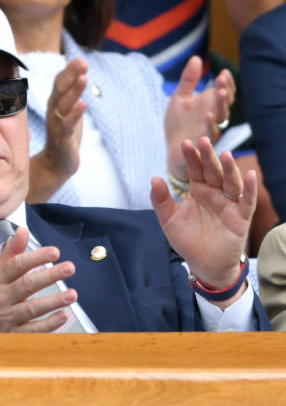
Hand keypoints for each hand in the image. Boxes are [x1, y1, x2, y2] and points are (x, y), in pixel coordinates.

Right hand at [0, 227, 77, 331]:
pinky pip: (34, 330)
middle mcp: (1, 298)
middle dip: (49, 276)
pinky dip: (50, 324)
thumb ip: (12, 253)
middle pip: (25, 285)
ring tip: (72, 294)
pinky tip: (64, 316)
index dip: (35, 257)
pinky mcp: (15, 335)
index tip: (55, 252)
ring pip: (31, 309)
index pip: (15, 265)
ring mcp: (7, 318)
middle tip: (69, 267)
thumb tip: (23, 230)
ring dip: (53, 301)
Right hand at [41, 58, 87, 179]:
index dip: (69, 71)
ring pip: (64, 105)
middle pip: (60, 90)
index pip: (59, 82)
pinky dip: (75, 114)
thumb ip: (71, 91)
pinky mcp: (61, 139)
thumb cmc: (65, 134)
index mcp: (55, 103)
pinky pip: (67, 124)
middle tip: (82, 62)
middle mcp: (53, 111)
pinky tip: (84, 104)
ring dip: (74, 91)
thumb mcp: (68, 110)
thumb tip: (77, 68)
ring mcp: (56, 124)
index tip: (80, 59)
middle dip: (71, 75)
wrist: (57, 163)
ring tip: (84, 78)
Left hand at [151, 137, 255, 290]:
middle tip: (204, 140)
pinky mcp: (240, 218)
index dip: (191, 157)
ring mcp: (229, 204)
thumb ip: (161, 200)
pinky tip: (250, 175)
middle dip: (209, 156)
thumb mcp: (168, 219)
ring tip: (226, 154)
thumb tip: (154, 178)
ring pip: (231, 183)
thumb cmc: (187, 240)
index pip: (195, 169)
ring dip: (229, 169)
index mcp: (198, 190)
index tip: (185, 143)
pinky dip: (249, 189)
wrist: (203, 264)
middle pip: (213, 171)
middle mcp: (215, 193)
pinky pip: (246, 201)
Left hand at [164, 57, 234, 180]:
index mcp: (210, 105)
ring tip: (218, 92)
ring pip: (220, 117)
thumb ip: (188, 80)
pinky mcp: (200, 141)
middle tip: (221, 79)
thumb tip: (196, 58)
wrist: (172, 147)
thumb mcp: (180, 98)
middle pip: (224, 103)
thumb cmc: (178, 123)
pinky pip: (208, 133)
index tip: (223, 72)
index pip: (224, 92)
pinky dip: (209, 124)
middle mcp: (213, 117)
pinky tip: (207, 114)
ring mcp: (208, 129)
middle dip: (224, 91)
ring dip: (219, 104)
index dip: (226, 83)